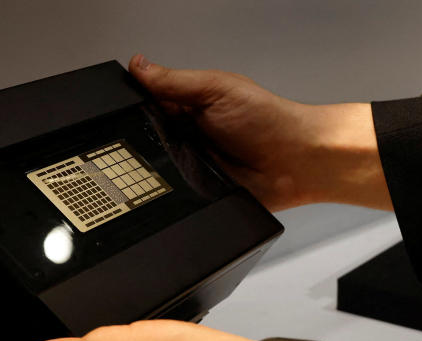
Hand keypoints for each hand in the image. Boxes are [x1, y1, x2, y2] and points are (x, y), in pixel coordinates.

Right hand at [129, 54, 392, 211]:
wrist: (297, 162)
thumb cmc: (269, 120)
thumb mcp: (217, 89)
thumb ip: (175, 81)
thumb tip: (138, 65)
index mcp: (189, 105)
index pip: (147, 103)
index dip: (133, 105)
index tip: (124, 106)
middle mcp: (187, 135)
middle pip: (147, 138)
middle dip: (144, 139)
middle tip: (154, 136)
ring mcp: (192, 165)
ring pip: (157, 168)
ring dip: (159, 165)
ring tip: (174, 157)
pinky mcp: (199, 192)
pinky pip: (176, 195)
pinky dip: (175, 190)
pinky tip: (182, 181)